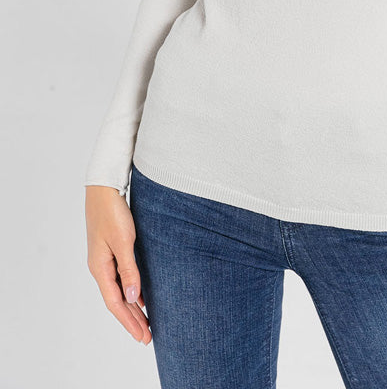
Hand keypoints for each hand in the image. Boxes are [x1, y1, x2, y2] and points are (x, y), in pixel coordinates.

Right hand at [85, 185, 151, 344]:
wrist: (104, 187)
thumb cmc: (112, 211)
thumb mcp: (122, 241)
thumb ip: (128, 269)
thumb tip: (133, 298)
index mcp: (99, 268)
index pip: (115, 303)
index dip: (129, 321)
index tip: (143, 336)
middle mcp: (100, 267)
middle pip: (117, 300)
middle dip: (132, 320)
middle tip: (148, 337)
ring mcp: (105, 258)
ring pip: (120, 290)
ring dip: (133, 307)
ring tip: (145, 322)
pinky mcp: (111, 249)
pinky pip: (121, 278)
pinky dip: (132, 290)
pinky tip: (141, 296)